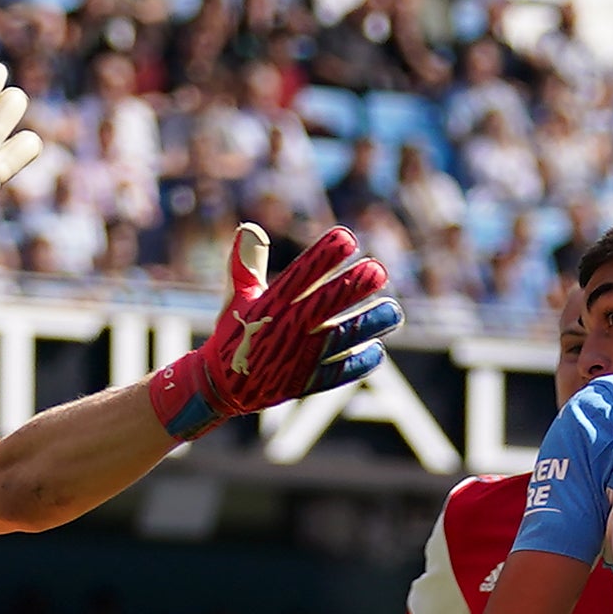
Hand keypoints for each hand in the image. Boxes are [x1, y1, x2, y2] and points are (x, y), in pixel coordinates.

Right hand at [149, 224, 399, 441]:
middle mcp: (283, 329)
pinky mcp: (302, 384)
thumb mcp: (237, 297)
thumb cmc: (235, 332)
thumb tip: (249, 227)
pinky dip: (357, 363)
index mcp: (268, 305)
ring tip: (393, 311)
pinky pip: (334, 374)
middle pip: (323, 305)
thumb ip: (248, 263)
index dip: (323, 257)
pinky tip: (377, 349)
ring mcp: (295, 358)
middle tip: (379, 271)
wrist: (220, 386)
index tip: (348, 238)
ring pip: (337, 339)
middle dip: (352, 287)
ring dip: (367, 325)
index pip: (299, 276)